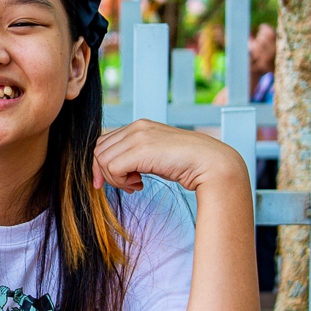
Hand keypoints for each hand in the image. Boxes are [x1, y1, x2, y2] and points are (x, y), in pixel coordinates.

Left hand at [92, 119, 244, 193]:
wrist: (211, 163)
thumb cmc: (186, 164)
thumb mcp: (155, 155)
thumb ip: (136, 156)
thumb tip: (112, 170)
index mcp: (139, 126)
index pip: (104, 142)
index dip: (102, 163)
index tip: (112, 181)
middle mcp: (136, 127)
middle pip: (99, 150)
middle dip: (106, 172)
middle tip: (127, 184)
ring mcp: (139, 136)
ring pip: (103, 159)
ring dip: (115, 179)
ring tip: (135, 184)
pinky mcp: (141, 149)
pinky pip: (112, 167)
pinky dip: (120, 181)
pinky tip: (139, 184)